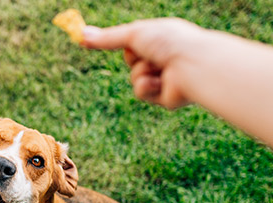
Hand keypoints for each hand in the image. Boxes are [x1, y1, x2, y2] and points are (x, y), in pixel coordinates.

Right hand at [80, 18, 208, 108]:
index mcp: (162, 38)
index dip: (126, 44)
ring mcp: (166, 78)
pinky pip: (143, 93)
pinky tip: (160, 82)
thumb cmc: (169, 42)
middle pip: (132, 62)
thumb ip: (107, 38)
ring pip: (135, 79)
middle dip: (135, 59)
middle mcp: (165, 57)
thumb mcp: (133, 35)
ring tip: (158, 68)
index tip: (103, 43)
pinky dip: (147, 87)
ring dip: (141, 73)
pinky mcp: (166, 97)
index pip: (135, 43)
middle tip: (146, 54)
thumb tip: (80, 34)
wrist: (192, 65)